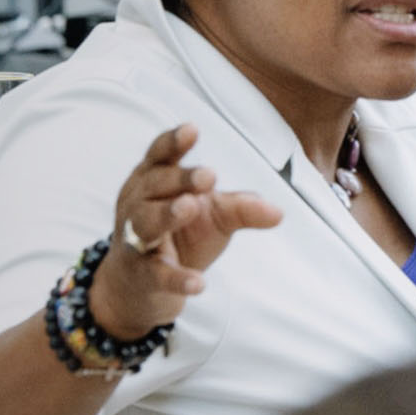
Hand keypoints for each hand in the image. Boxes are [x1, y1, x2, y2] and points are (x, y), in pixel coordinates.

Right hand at [95, 124, 283, 339]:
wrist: (141, 285)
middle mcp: (138, 205)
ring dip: (167, 214)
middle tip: (209, 175)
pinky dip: (177, 278)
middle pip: (155, 185)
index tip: (192, 130)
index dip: (173, 143)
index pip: (160, 156)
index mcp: (154, 181)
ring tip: (190, 207)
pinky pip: (157, 274)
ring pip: (146, 223)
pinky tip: (199, 284)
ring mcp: (136, 239)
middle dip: (180, 179)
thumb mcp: (216, 215)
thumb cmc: (181, 233)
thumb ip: (243, 208)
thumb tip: (280, 213)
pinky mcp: (142, 275)